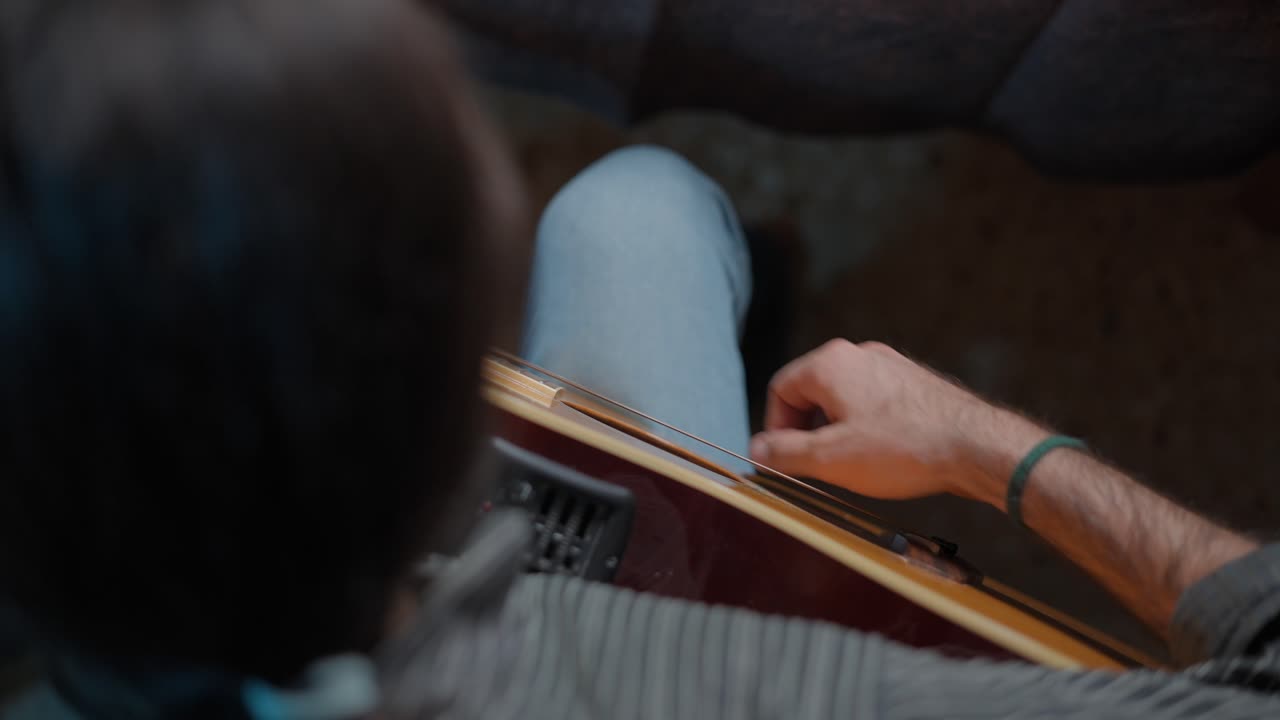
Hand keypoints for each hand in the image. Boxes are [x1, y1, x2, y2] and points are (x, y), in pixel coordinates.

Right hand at [749, 339, 1046, 502]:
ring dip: (835, 430)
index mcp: (831, 363)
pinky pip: (872, 402)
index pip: (780, 389)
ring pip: (842, 398)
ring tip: (849, 465)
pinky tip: (881, 456)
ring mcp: (890, 366)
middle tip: (814, 467)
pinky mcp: (913, 382)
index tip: (784, 461)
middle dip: (805, 430)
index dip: (775, 429)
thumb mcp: (832, 458)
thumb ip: (786, 453)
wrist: (976, 445)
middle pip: (810, 391)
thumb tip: (756, 450)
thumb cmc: (903, 449)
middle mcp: (859, 355)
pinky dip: (864, 427)